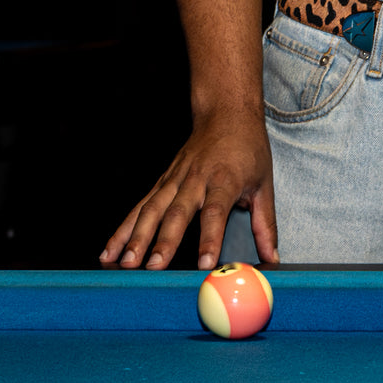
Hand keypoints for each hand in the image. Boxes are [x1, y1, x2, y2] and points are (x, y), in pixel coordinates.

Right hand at [100, 108, 277, 269]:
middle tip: (154, 268)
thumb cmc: (248, 149)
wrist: (226, 114)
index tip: (204, 264)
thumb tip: (272, 256)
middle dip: (163, 242)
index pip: (214, 213)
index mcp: (225, 180)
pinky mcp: (162, 180)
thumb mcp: (265, 183)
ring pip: (152, 209)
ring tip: (125, 262)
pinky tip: (110, 249)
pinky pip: (140, 206)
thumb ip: (265, 223)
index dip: (209, 239)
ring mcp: (175, 178)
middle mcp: (196, 179)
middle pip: (177, 213)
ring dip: (136, 237)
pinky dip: (123, 228)